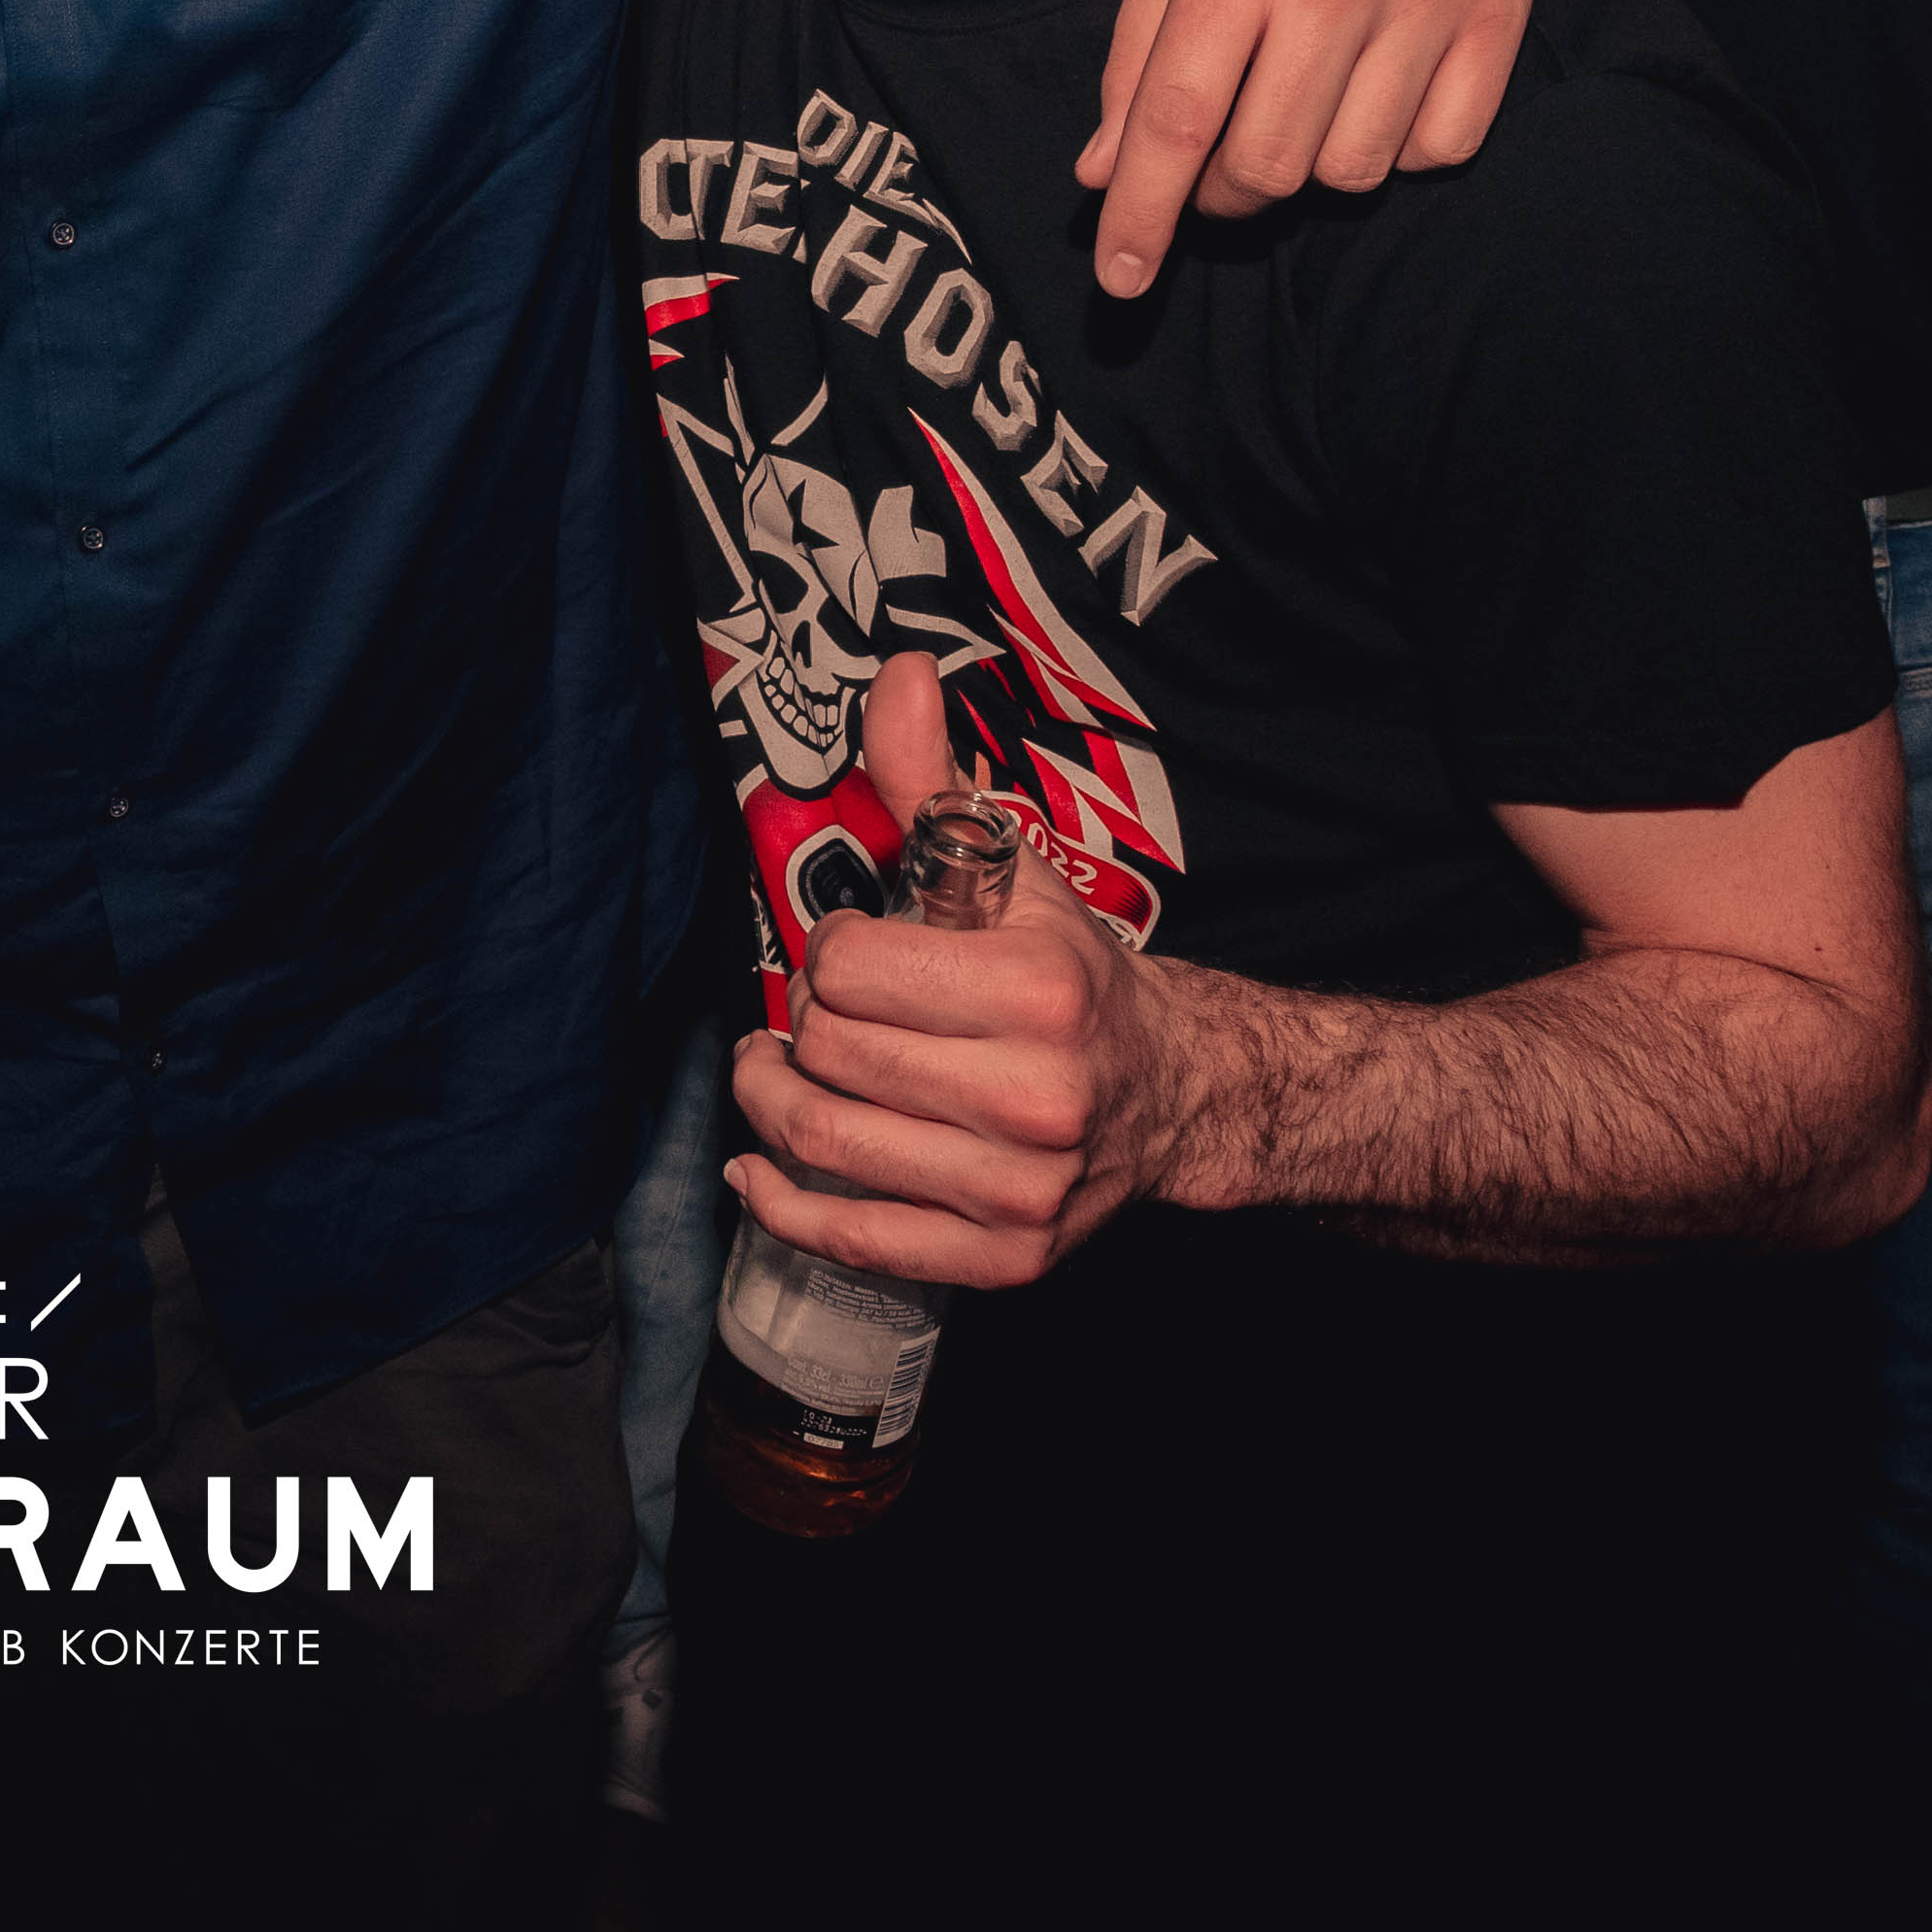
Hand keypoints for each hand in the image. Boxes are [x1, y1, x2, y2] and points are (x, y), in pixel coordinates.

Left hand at [724, 659, 1148, 1289]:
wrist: (1172, 1093)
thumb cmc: (1072, 980)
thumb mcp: (1012, 870)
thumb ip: (930, 778)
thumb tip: (897, 674)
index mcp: (1037, 991)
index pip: (847, 967)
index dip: (828, 951)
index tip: (847, 951)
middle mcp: (1034, 1095)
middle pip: (828, 1050)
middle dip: (801, 1021)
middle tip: (813, 1011)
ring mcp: (1019, 1187)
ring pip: (822, 1138)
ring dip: (769, 1101)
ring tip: (776, 1072)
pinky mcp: (1003, 1257)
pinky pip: (855, 1238)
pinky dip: (783, 1205)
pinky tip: (759, 1168)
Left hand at [1074, 0, 1535, 296]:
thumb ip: (1138, 55)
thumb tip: (1102, 176)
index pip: (1176, 124)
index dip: (1141, 217)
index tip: (1120, 279)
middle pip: (1265, 168)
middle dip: (1223, 191)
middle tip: (1213, 157)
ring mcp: (1430, 0)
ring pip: (1355, 172)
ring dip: (1312, 165)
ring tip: (1298, 99)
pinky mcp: (1500, 12)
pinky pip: (1443, 148)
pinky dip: (1402, 145)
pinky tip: (1377, 87)